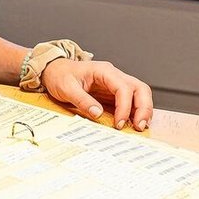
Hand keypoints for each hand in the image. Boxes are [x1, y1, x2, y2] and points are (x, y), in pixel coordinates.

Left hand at [40, 58, 154, 130]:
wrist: (55, 71)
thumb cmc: (61, 75)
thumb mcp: (66, 88)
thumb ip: (82, 100)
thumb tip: (97, 113)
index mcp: (104, 71)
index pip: (123, 87)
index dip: (125, 106)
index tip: (119, 123)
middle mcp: (114, 76)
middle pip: (140, 88)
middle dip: (144, 108)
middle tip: (139, 126)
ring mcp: (116, 84)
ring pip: (140, 93)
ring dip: (143, 110)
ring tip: (139, 127)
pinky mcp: (114, 93)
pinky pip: (132, 100)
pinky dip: (136, 111)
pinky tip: (133, 123)